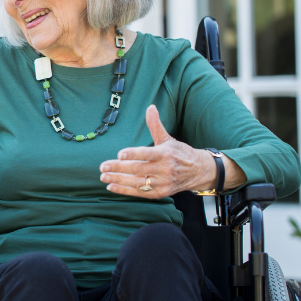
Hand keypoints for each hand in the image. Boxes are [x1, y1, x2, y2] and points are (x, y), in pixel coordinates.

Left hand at [99, 105, 215, 198]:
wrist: (198, 171)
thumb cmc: (179, 153)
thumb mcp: (167, 139)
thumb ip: (155, 125)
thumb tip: (150, 107)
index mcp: (165, 154)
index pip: (147, 154)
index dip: (133, 154)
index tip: (120, 154)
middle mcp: (164, 169)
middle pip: (138, 169)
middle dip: (119, 168)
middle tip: (102, 166)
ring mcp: (163, 183)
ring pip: (137, 182)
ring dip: (118, 180)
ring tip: (104, 177)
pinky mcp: (161, 193)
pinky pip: (140, 192)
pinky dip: (125, 191)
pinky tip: (111, 187)